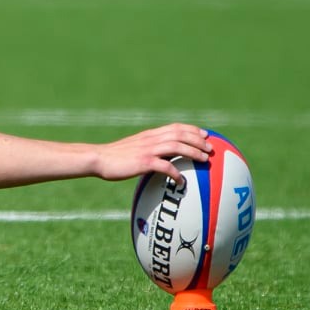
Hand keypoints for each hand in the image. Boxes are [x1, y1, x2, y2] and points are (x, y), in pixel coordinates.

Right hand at [93, 124, 213, 180]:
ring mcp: (148, 149)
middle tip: (211, 148)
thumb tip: (160, 158)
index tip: (204, 134)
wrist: (99, 159)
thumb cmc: (114, 157)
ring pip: (177, 146)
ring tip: (205, 160)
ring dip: (193, 152)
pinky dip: (177, 174)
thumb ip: (147, 150)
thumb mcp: (133, 148)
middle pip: (180, 134)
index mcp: (150, 134)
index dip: (192, 129)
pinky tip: (182, 182)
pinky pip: (166, 167)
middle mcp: (151, 139)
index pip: (175, 127)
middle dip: (198, 139)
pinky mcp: (143, 162)